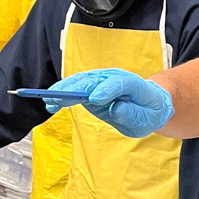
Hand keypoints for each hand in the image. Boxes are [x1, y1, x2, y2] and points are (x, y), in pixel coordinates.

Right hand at [45, 68, 173, 137]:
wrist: (148, 105)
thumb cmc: (148, 112)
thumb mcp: (146, 119)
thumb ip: (132, 114)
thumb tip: (115, 109)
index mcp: (135, 85)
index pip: (120, 83)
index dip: (106, 89)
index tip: (94, 99)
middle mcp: (116, 79)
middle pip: (95, 80)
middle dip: (77, 88)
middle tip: (60, 98)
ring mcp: (103, 81)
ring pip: (82, 81)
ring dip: (65, 90)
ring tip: (50, 100)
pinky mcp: (92, 88)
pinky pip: (77, 89)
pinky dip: (63, 94)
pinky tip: (52, 103)